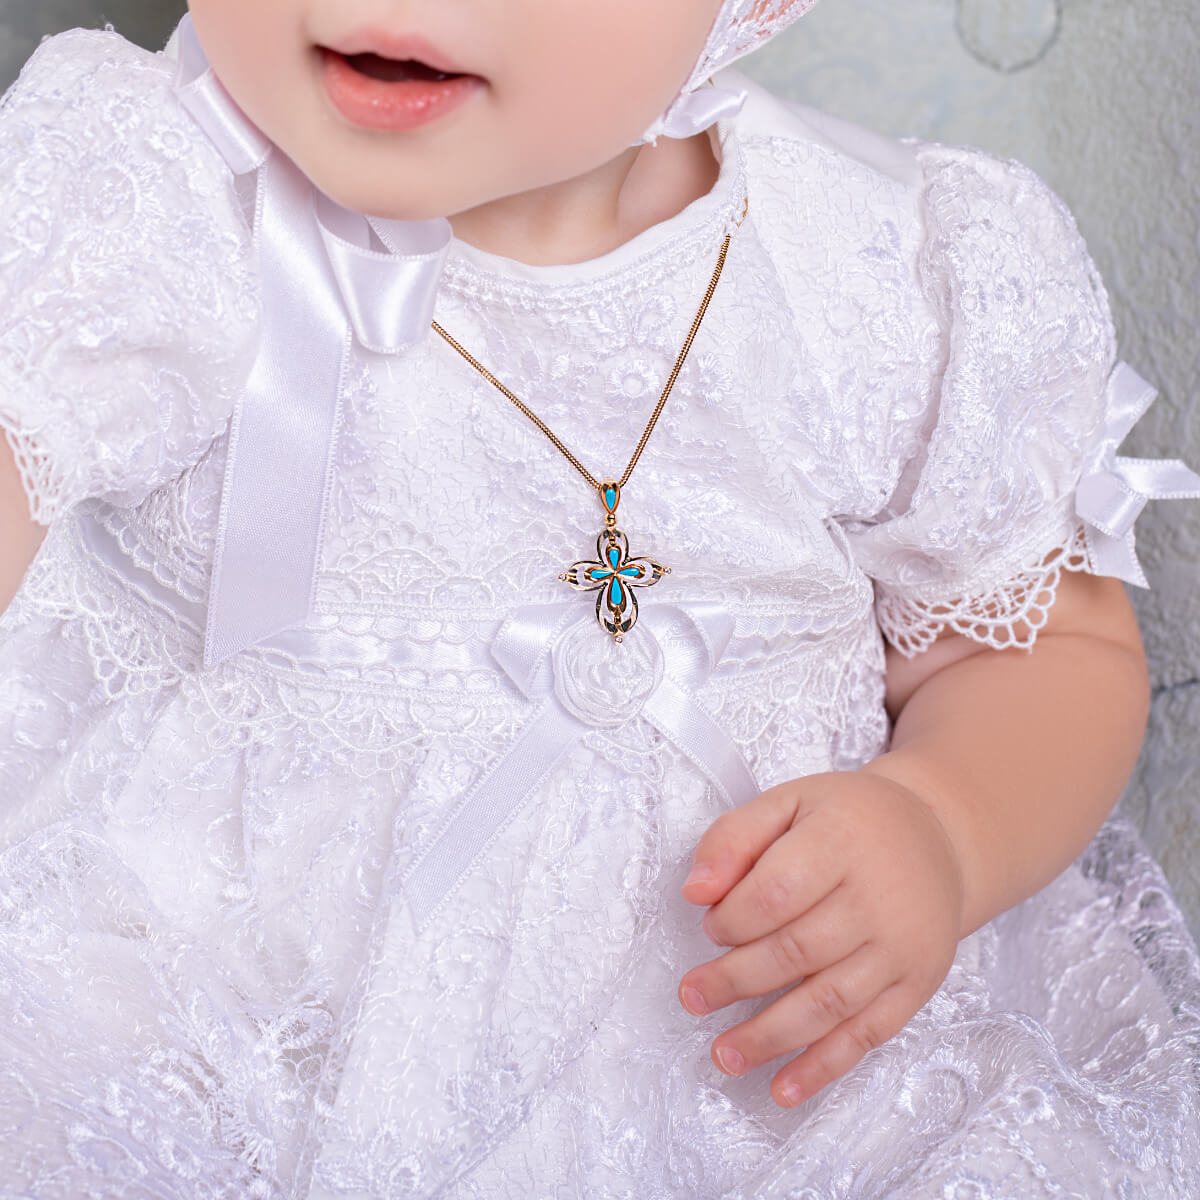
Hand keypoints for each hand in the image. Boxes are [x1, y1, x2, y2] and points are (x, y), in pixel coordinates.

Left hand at [677, 771, 964, 1107]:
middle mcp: (877, 897)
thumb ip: (734, 838)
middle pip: (796, 951)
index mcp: (841, 841)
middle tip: (694, 996)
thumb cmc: (849, 820)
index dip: (733, 917)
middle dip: (735, 980)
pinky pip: (868, 1034)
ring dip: (770, 1036)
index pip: (777, 890)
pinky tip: (784, 1088)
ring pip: (828, 1001)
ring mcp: (901, 947)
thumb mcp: (789, 802)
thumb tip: (694, 891)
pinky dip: (824, 1066)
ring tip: (724, 1054)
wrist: (935, 837)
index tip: (711, 928)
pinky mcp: (916, 984)